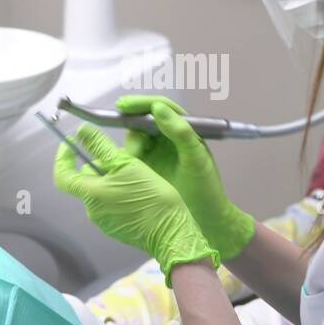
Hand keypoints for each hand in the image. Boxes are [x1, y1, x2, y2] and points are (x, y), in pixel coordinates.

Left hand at [54, 124, 218, 285]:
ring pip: (102, 191)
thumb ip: (101, 146)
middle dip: (101, 166)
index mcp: (90, 194)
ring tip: (137, 174)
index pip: (63, 175)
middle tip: (123, 157)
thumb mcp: (126, 164)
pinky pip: (112, 204)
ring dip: (113, 179)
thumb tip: (82, 131)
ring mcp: (105, 222)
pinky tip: (140, 190)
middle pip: (87, 181)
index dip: (63, 156)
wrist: (172, 232)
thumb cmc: (150, 196)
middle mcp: (93, 211)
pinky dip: (120, 193)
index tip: (72, 143)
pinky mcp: (119, 229)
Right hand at [116, 95, 255, 260]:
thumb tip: (158, 108)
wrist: (205, 220)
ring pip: (134, 140)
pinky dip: (123, 160)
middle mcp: (168, 139)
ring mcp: (156, 154)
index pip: (161, 108)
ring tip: (133, 160)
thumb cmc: (206, 188)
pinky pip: (130, 158)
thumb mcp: (195, 159)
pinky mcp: (146, 170)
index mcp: (183, 131)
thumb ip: (181, 132)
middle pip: (143, 122)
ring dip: (130, 147)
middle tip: (125, 137)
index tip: (124, 105)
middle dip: (131, 125)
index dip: (142, 104)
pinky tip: (117, 167)